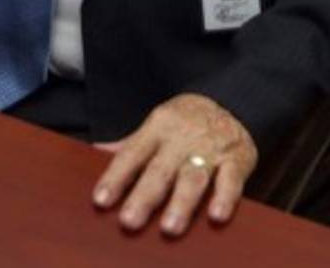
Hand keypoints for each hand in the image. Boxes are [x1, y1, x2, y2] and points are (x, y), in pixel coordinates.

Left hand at [92, 93, 257, 236]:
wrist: (233, 102)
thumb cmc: (185, 123)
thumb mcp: (155, 127)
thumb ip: (128, 145)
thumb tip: (92, 154)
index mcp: (157, 128)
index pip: (131, 154)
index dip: (116, 177)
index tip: (100, 199)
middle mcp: (182, 139)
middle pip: (160, 169)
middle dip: (144, 196)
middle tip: (129, 221)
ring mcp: (210, 149)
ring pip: (193, 177)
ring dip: (181, 203)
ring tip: (169, 228)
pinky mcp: (237, 159)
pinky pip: (231, 179)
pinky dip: (224, 197)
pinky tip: (216, 215)